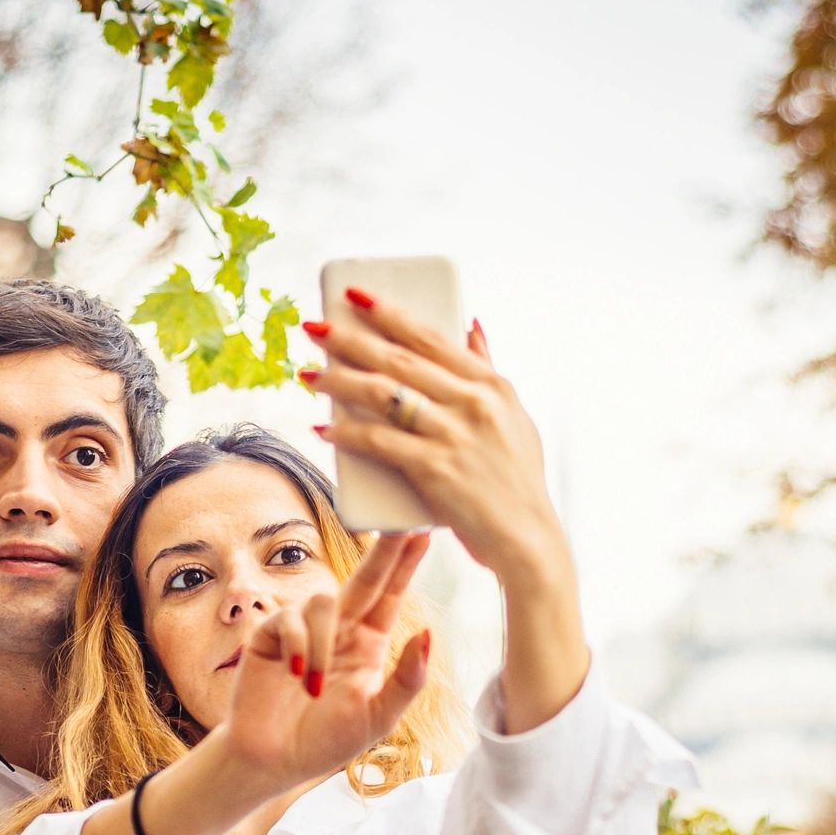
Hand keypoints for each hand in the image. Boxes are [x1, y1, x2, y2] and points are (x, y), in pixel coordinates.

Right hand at [215, 529, 432, 794]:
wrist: (273, 761)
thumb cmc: (326, 741)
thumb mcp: (378, 717)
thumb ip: (406, 679)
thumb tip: (427, 633)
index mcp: (368, 645)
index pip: (390, 596)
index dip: (405, 564)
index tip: (422, 532)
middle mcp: (338, 630)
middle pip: (363, 579)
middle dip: (383, 553)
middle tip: (402, 524)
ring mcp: (303, 630)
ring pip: (322, 602)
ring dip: (322, 647)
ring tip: (313, 690)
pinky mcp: (271, 635)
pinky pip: (289, 621)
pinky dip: (298, 649)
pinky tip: (295, 678)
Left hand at [305, 303, 567, 590]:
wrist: (527, 538)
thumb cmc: (518, 481)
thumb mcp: (514, 417)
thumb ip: (488, 370)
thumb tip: (471, 325)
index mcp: (490, 384)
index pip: (430, 338)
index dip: (388, 314)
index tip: (355, 296)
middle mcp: (472, 402)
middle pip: (398, 359)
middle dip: (350, 339)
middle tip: (314, 326)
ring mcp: (453, 435)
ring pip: (383, 395)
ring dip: (339, 381)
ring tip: (308, 374)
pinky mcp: (435, 469)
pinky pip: (380, 442)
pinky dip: (348, 433)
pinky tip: (323, 428)